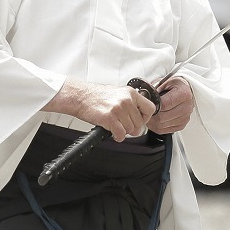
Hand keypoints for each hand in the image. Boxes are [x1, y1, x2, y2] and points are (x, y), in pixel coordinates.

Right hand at [44, 79, 158, 140]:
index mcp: (130, 93)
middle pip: (140, 123)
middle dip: (132, 128)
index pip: (150, 108)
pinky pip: (121, 134)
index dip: (145, 118)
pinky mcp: (109, 118)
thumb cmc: (96, 95)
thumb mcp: (117, 92)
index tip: (140, 120)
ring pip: (130, 130)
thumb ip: (130, 101)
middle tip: (124, 126)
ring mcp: (118, 109)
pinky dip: (118, 136)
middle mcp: (126, 100)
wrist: (80, 96)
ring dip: (123, 132)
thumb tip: (139, 113)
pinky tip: (113, 132)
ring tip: (115, 126)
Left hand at [147, 76, 193, 134]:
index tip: (148, 103)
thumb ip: (155, 89)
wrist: (184, 90)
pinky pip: (165, 130)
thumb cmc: (174, 85)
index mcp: (184, 94)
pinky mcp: (181, 125)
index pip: (164, 105)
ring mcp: (185, 118)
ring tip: (150, 115)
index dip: (153, 106)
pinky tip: (155, 120)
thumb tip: (143, 96)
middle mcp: (186, 107)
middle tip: (146, 111)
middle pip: (162, 117)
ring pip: (162, 125)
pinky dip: (157, 126)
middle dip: (151, 115)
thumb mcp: (165, 81)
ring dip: (152, 122)